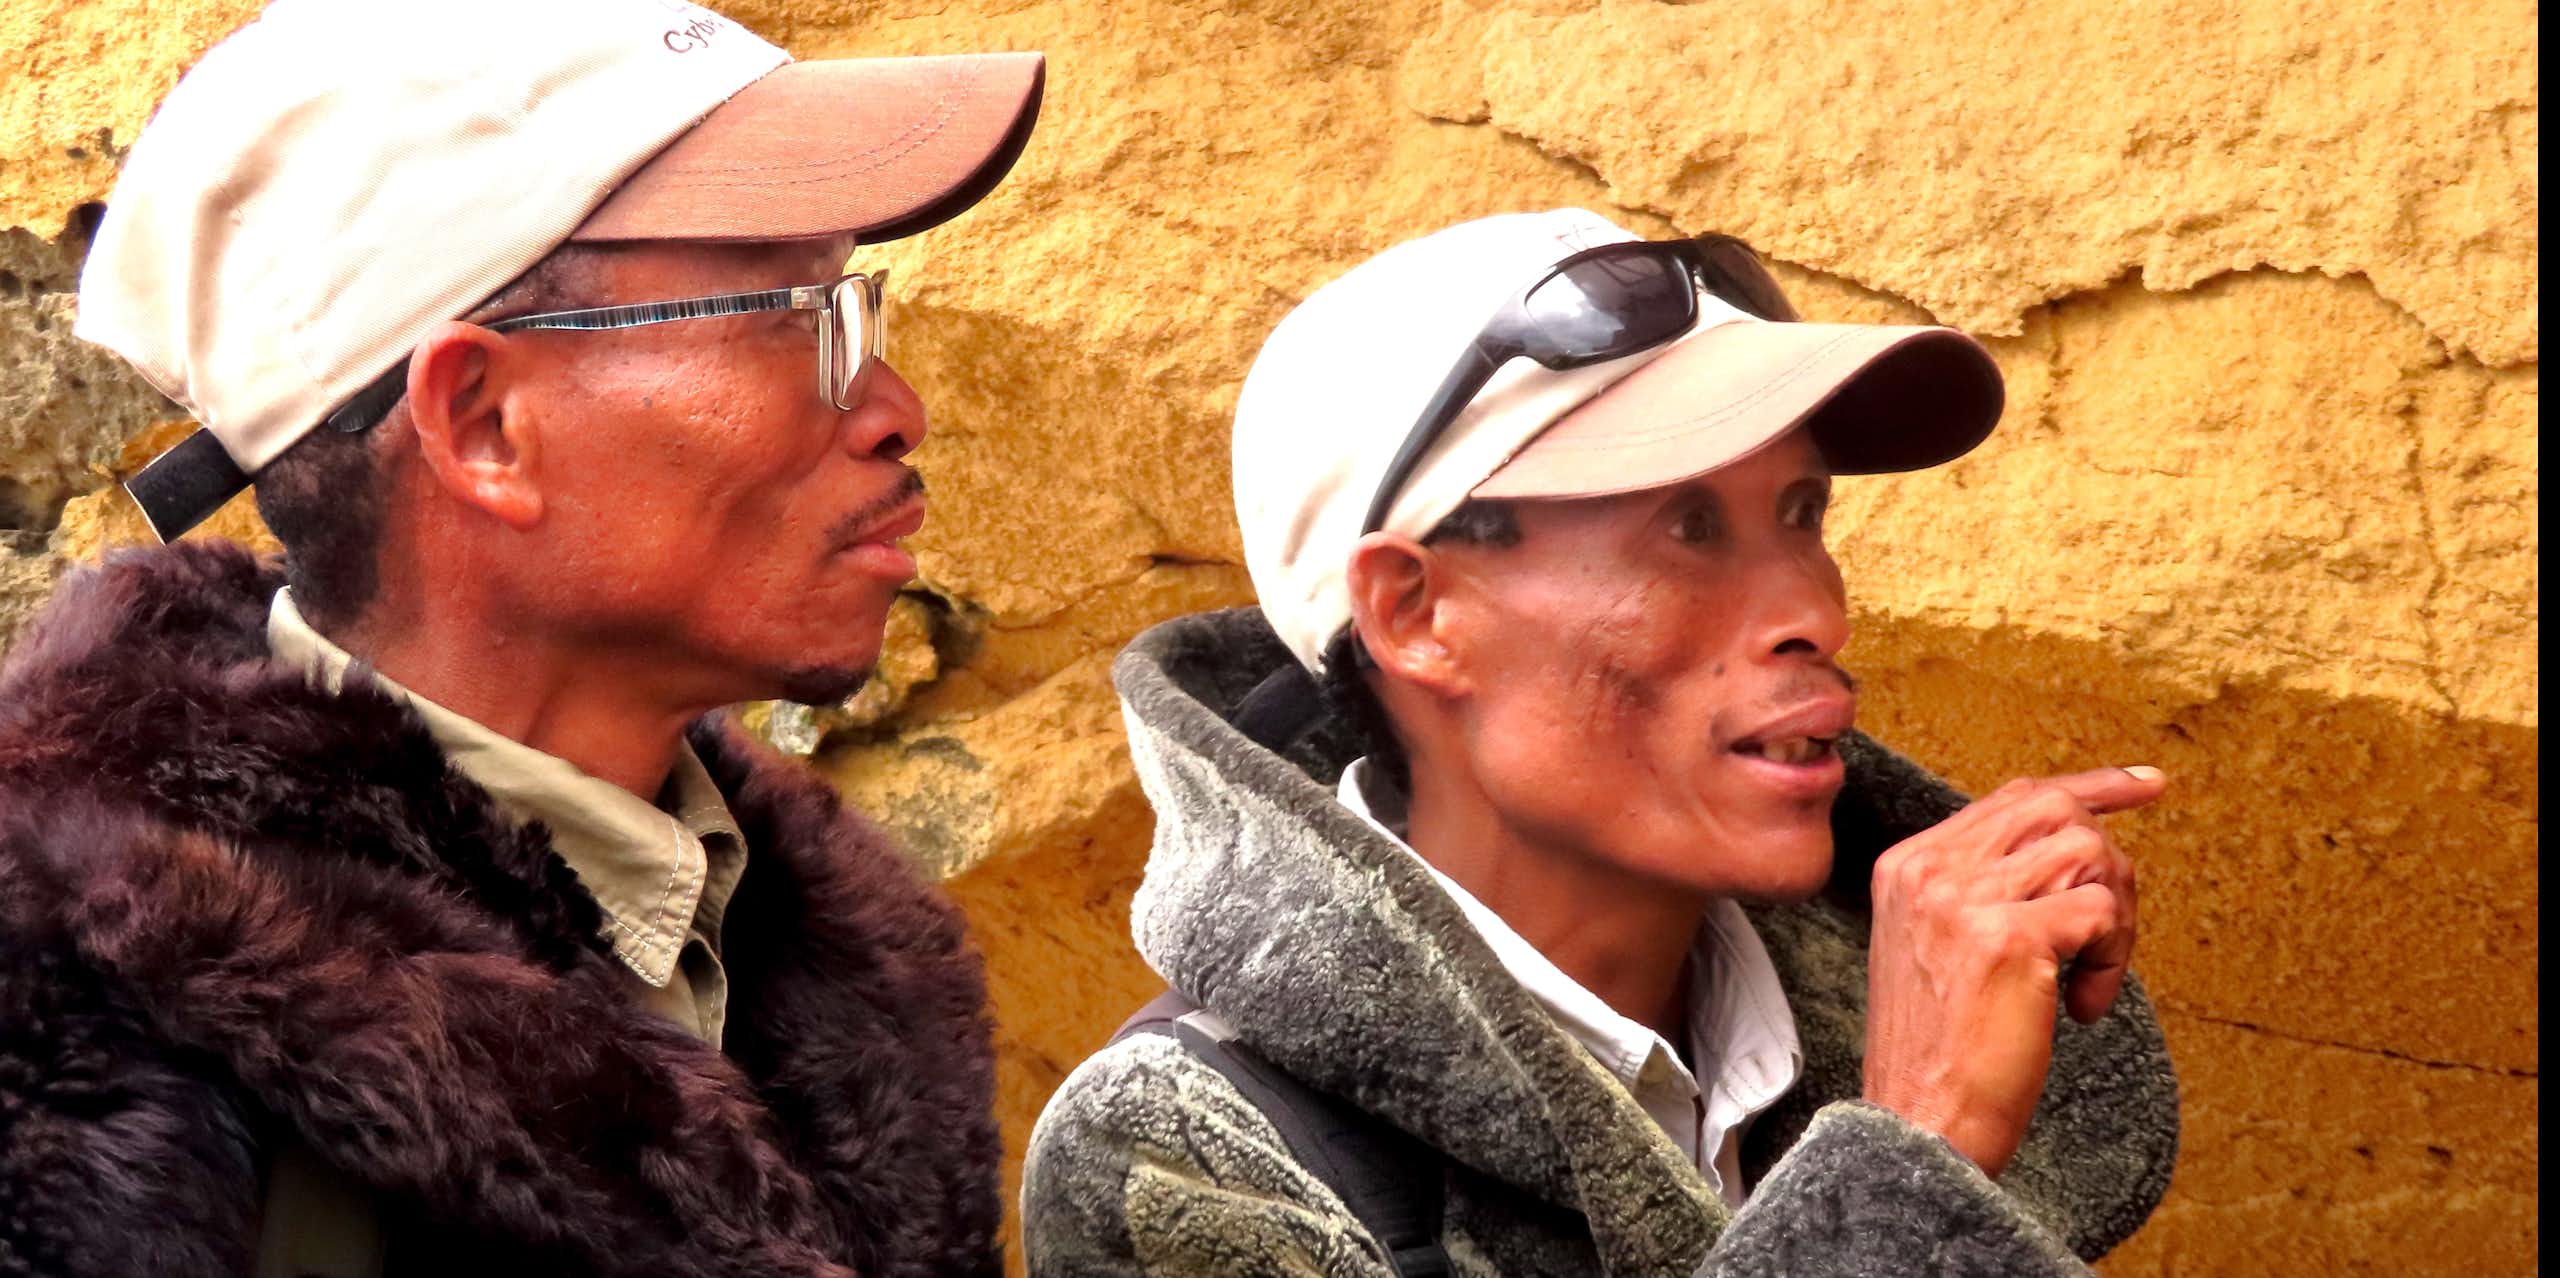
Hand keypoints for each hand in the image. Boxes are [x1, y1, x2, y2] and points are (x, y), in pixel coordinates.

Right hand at [1860, 767, 2162, 1177]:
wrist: (1918, 1122)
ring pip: (2089, 854)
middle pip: (2058, 811)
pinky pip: (2101, 911)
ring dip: (2115, 919)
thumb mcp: (1939, 947)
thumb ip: (1981, 888)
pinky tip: (2084, 1006)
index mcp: (1908, 865)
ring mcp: (1965, 897)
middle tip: (2113, 930)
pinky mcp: (2009, 937)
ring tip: (2091, 975)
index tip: (2146, 784)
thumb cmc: (1940, 1050)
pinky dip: (2113, 960)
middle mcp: (1930, 869)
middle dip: (2110, 864)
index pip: (2014, 796)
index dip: (2091, 787)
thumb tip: (2074, 843)